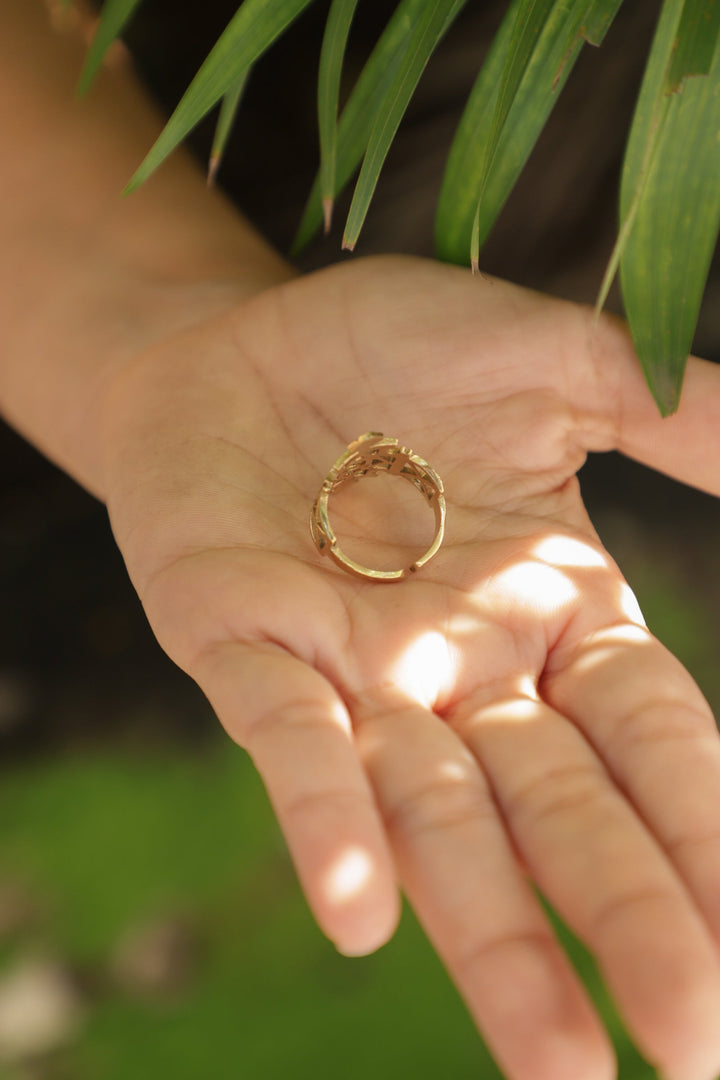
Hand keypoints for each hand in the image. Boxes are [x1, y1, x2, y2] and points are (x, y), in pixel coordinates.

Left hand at [100, 255, 719, 1079]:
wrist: (241, 341)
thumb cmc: (395, 349)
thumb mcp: (558, 368)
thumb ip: (677, 418)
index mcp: (551, 612)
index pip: (654, 741)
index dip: (708, 833)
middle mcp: (464, 669)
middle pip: (561, 813)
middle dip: (628, 922)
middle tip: (695, 1049)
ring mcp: (355, 674)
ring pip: (436, 820)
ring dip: (492, 937)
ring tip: (558, 1066)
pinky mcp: (246, 650)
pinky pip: (292, 749)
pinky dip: (327, 825)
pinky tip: (360, 916)